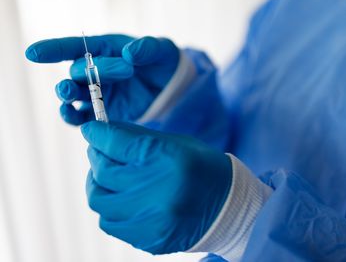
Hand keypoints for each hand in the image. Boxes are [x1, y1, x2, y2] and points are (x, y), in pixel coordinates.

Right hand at [25, 35, 179, 124]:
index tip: (33, 53)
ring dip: (67, 94)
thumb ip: (147, 48)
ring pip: (73, 95)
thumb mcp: (162, 50)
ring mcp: (98, 93)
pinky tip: (73, 116)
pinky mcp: (104, 113)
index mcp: (105, 49)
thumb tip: (130, 53)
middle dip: (93, 71)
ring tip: (69, 94)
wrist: (174, 88)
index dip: (53, 49)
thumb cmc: (164, 63)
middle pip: (78, 72)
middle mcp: (95, 71)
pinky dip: (75, 118)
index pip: (74, 47)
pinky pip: (83, 117)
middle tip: (126, 71)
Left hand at [81, 121, 231, 253]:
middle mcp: (158, 192)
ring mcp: (152, 221)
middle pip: (104, 172)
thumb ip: (137, 138)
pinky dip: (111, 207)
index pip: (118, 144)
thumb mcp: (175, 144)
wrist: (230, 208)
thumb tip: (103, 132)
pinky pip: (111, 223)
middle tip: (100, 151)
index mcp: (169, 160)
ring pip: (100, 201)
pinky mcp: (148, 240)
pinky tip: (123, 198)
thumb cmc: (204, 169)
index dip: (98, 134)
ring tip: (109, 176)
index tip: (90, 130)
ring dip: (99, 184)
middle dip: (96, 156)